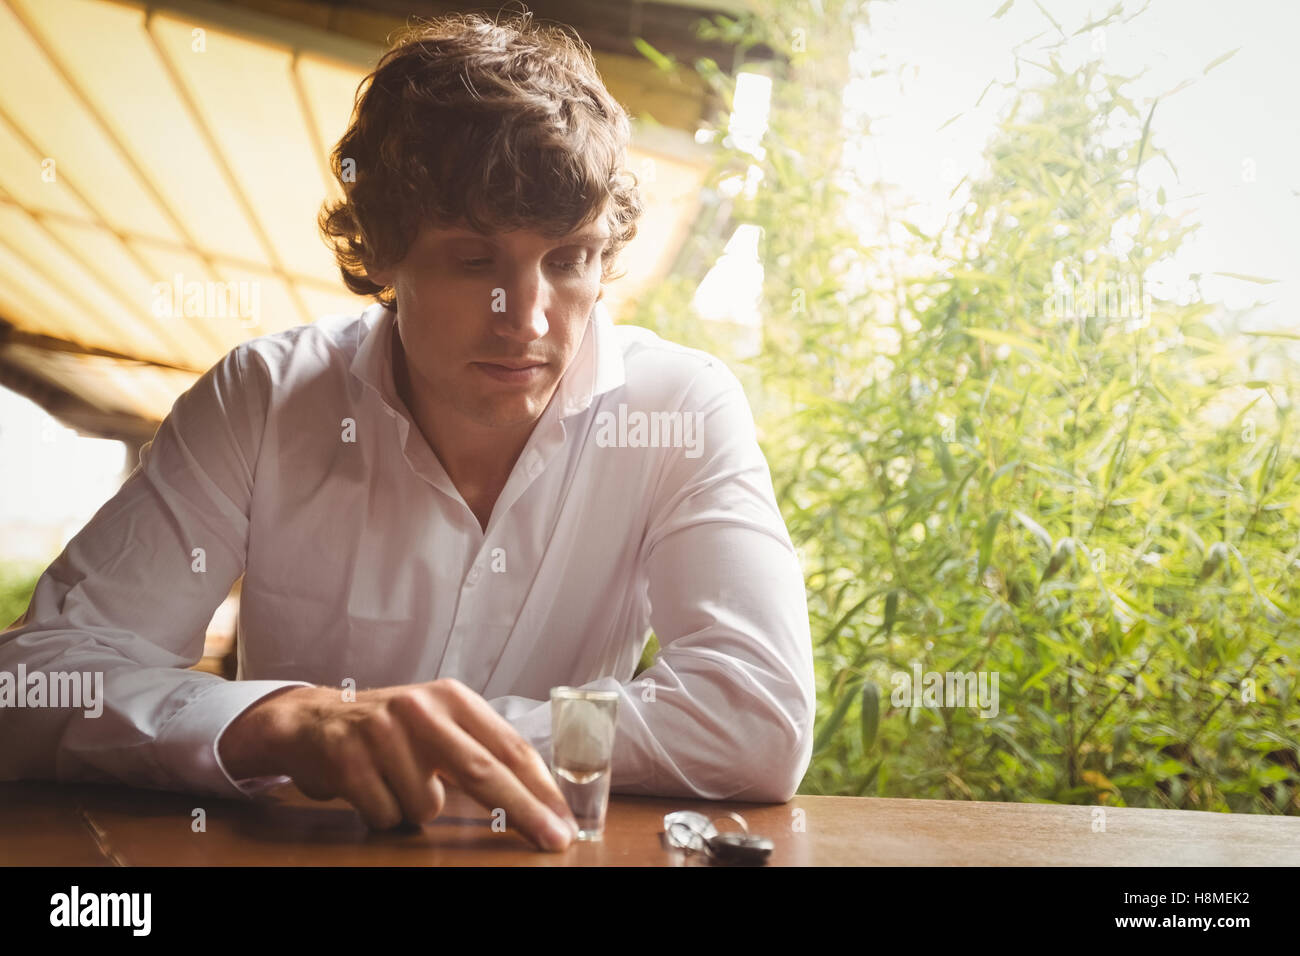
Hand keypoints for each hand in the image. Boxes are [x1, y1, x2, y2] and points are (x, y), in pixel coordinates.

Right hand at [219, 678, 578, 850]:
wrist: (311, 719)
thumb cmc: (390, 731)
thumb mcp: (439, 726)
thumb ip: (480, 751)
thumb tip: (537, 800)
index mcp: (453, 698)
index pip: (508, 747)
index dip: (540, 789)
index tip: (564, 822)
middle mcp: (420, 707)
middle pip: (483, 772)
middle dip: (524, 812)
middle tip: (553, 842)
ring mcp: (381, 729)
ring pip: (426, 806)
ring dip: (414, 809)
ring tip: (393, 782)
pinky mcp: (347, 755)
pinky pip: (385, 815)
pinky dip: (381, 813)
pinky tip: (368, 787)